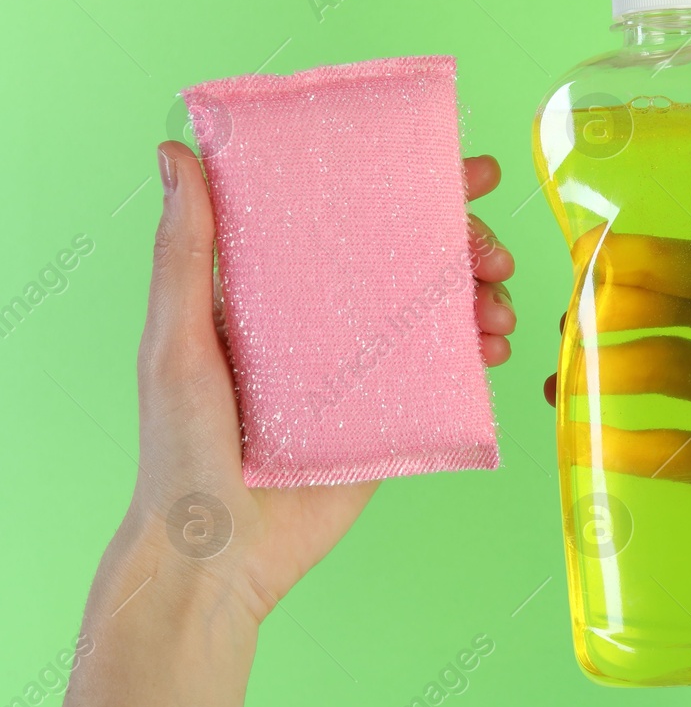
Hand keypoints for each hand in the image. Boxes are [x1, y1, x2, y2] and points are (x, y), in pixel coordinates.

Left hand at [119, 143, 516, 622]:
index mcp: (270, 287)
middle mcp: (322, 317)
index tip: (457, 167)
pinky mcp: (391, 414)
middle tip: (492, 252)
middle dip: (463, 242)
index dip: (401, 181)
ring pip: (436, 307)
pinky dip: (478, 349)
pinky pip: (446, 369)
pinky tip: (495, 348)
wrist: (220, 552)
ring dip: (479, 295)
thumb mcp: (176, 341)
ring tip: (498, 309)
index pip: (342, 213)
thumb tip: (176, 153)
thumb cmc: (180, 446)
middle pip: (406, 255)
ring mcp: (361, 366)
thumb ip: (185, 253)